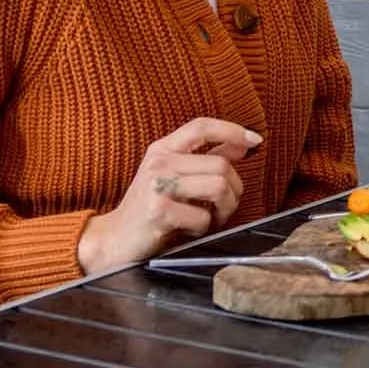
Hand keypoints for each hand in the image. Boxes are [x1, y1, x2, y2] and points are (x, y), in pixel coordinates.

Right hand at [77, 118, 260, 275]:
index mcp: (162, 149)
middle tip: (222, 206)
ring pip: (218, 187)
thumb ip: (205, 157)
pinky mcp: (159, 211)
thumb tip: (242, 142)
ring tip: (210, 217)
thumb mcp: (173, 175)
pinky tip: (188, 229)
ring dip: (224, 209)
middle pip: (221, 164)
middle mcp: (158, 162)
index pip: (201, 126)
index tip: (255, 140)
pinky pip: (204, 217)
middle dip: (234, 190)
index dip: (232, 129)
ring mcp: (157, 186)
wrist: (114, 241)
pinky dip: (204, 227)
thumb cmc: (148, 209)